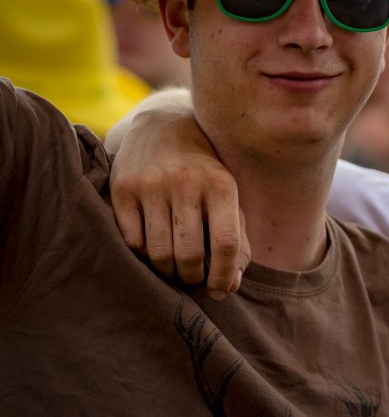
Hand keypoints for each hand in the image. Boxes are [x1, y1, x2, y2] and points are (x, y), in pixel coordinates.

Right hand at [110, 98, 249, 298]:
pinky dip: (144, 255)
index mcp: (221, 185)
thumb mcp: (229, 196)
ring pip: (158, 253)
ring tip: (175, 269)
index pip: (226, 243)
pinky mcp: (123, 188)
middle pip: (190, 254)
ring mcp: (151, 184)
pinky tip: (153, 248)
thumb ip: (238, 238)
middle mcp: (186, 183)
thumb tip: (231, 285)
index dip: (224, 275)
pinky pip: (132, 241)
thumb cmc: (205, 172)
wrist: (164, 125)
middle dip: (193, 277)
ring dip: (168, 271)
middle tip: (193, 279)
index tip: (221, 290)